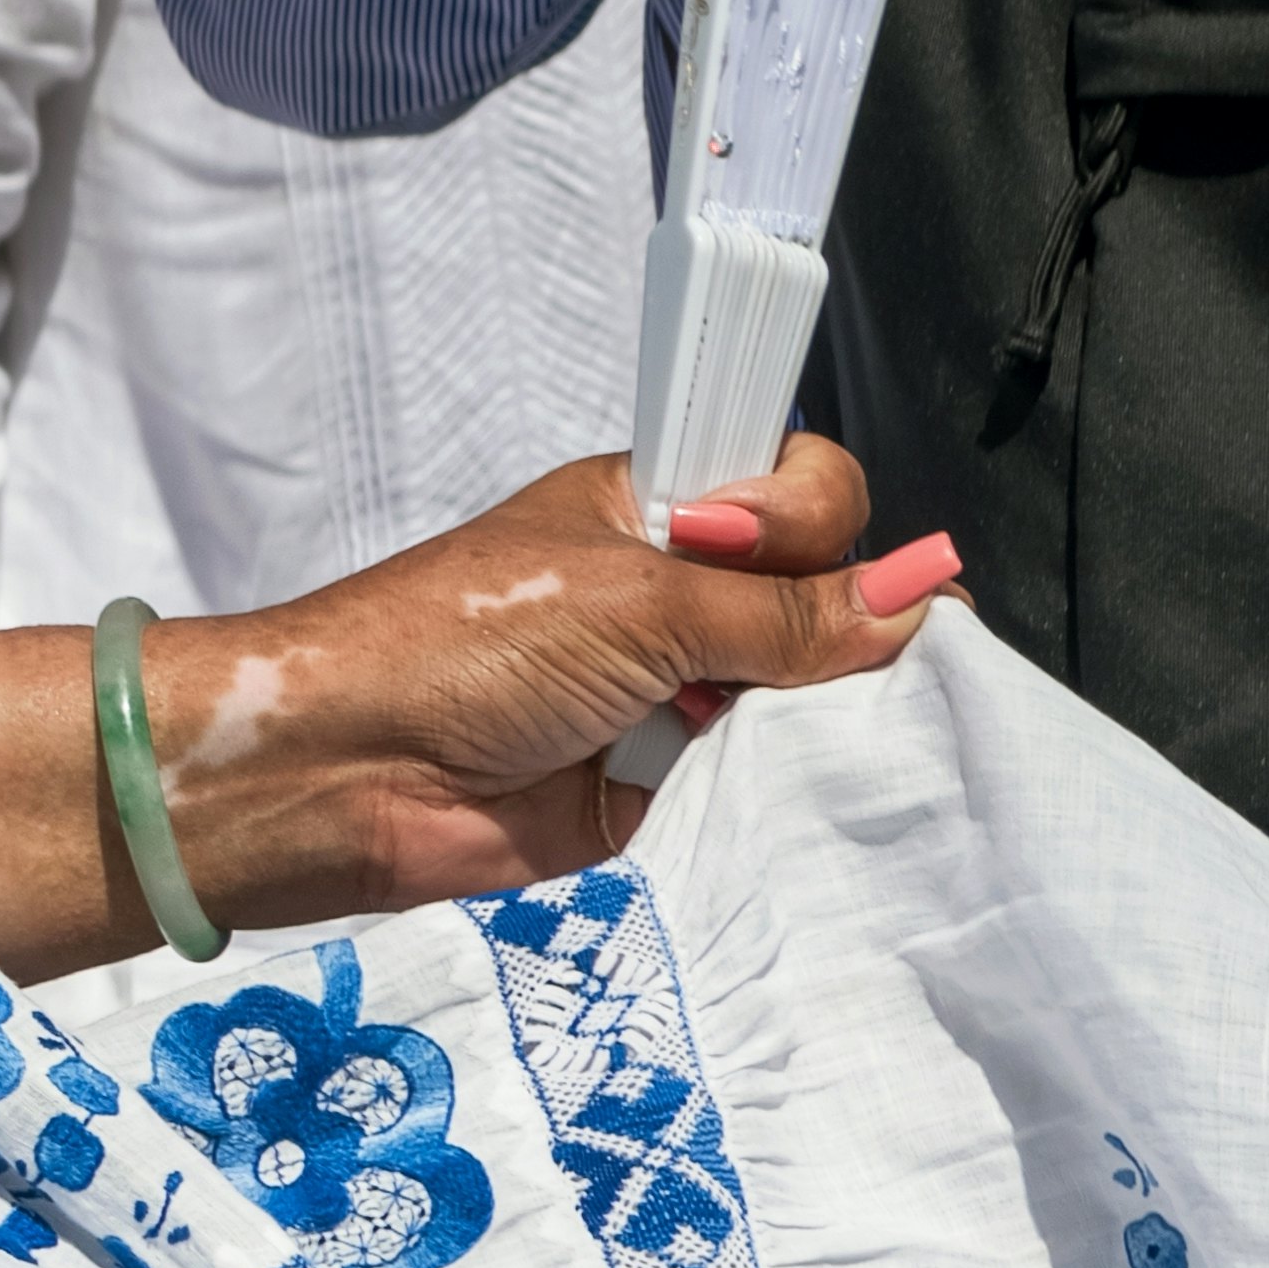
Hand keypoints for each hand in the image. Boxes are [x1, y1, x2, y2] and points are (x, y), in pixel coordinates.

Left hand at [145, 442, 956, 919]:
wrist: (350, 771)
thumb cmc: (463, 645)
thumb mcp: (636, 600)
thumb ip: (783, 609)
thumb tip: (918, 598)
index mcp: (652, 508)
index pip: (792, 482)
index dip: (810, 508)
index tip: (770, 538)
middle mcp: (676, 592)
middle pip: (822, 588)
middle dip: (848, 617)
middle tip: (816, 654)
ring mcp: (677, 689)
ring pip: (809, 689)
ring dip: (830, 709)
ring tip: (830, 722)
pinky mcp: (669, 782)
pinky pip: (766, 775)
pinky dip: (795, 781)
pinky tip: (831, 785)